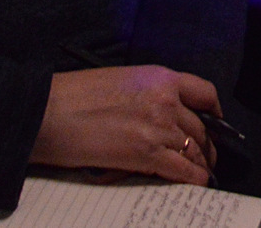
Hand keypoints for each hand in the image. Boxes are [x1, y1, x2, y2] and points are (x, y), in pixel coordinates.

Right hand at [30, 66, 220, 185]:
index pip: (205, 93)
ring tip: (201, 173)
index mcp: (160, 77)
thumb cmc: (72, 96)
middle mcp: (166, 100)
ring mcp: (158, 127)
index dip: (214, 112)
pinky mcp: (146, 154)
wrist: (46, 113)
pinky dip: (193, 179)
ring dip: (201, 164)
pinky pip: (183, 170)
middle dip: (207, 145)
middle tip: (206, 156)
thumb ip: (147, 94)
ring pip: (196, 150)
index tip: (214, 123)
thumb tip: (159, 116)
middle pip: (202, 127)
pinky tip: (196, 184)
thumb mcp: (120, 80)